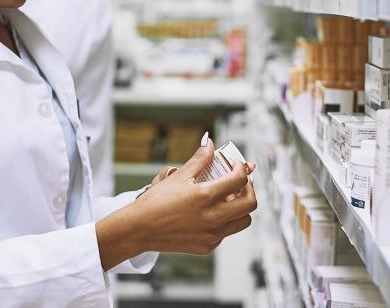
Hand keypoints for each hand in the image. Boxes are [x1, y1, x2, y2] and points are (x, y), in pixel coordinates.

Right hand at [96, 136, 256, 269]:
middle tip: (241, 183)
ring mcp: (212, 234)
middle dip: (250, 190)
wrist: (139, 229)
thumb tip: (209, 142)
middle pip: (250, 204)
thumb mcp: (178, 176)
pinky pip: (226, 232)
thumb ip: (199, 159)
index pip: (239, 180)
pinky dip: (225, 221)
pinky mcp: (208, 246)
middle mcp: (213, 217)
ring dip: (241, 208)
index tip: (237, 166)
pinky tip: (210, 212)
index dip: (241, 169)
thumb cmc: (155, 202)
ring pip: (243, 221)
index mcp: (205, 196)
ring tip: (229, 199)